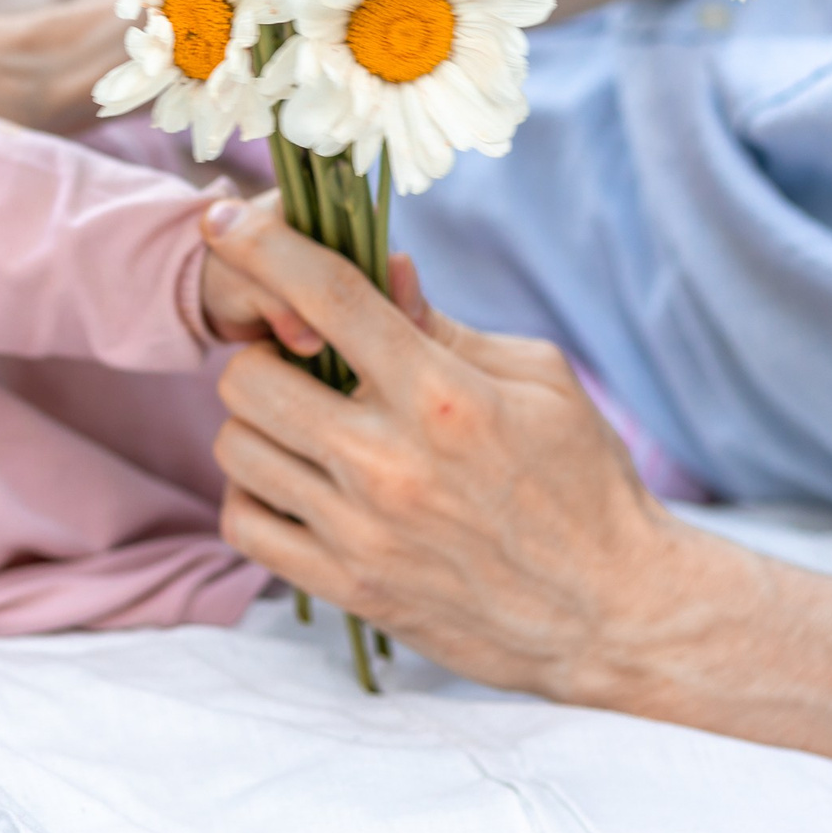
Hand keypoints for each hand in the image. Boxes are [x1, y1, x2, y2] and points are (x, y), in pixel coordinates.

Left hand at [198, 198, 703, 701]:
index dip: (262, 246)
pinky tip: (295, 483)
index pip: (328, 297)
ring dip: (255, 423)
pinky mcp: (349, 588)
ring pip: (236, 448)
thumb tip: (381, 267)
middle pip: (250, 376)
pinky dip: (252, 494)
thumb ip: (444, 325)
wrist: (612, 613)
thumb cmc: (584, 481)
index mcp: (442, 395)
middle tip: (298, 359)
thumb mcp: (537, 379)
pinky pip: (244, 526)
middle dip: (263, 352)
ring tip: (301, 423)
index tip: (219, 218)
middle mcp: (390, 462)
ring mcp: (361, 532)